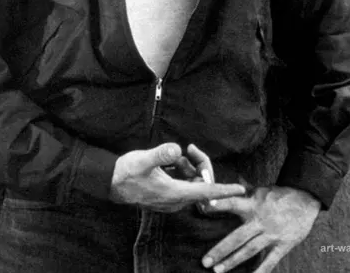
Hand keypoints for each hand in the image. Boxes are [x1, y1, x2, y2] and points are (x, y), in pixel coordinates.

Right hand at [109, 143, 246, 212]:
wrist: (110, 182)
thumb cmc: (127, 172)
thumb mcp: (143, 160)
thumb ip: (160, 154)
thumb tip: (176, 148)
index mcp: (174, 193)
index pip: (205, 192)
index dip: (223, 190)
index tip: (240, 190)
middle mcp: (176, 200)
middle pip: (200, 184)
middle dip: (199, 166)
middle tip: (189, 149)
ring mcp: (171, 200)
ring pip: (191, 183)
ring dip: (188, 168)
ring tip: (174, 157)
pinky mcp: (166, 196)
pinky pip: (183, 184)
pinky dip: (181, 172)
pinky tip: (171, 163)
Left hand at [201, 186, 319, 272]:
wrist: (305, 199)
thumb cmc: (280, 194)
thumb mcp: (260, 190)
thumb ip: (244, 191)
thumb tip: (228, 184)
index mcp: (252, 205)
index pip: (232, 203)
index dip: (219, 205)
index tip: (204, 207)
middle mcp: (259, 220)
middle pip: (237, 237)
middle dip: (220, 250)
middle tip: (205, 261)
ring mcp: (271, 234)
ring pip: (249, 250)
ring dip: (233, 261)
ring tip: (218, 270)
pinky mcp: (283, 245)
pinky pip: (270, 261)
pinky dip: (260, 271)